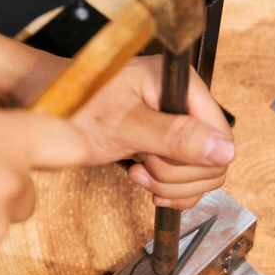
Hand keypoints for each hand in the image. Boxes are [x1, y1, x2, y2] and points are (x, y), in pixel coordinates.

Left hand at [68, 55, 234, 208]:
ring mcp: (175, 125)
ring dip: (168, 183)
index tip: (156, 158)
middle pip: (213, 159)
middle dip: (176, 175)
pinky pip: (185, 178)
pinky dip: (166, 188)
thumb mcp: (125, 125)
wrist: (50, 112)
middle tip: (141, 165)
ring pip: (200, 172)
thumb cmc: (77, 107)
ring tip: (136, 171)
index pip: (221, 136)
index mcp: (182, 86)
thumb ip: (175, 137)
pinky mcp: (165, 144)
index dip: (194, 159)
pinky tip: (141, 178)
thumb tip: (223, 151)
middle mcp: (184, 103)